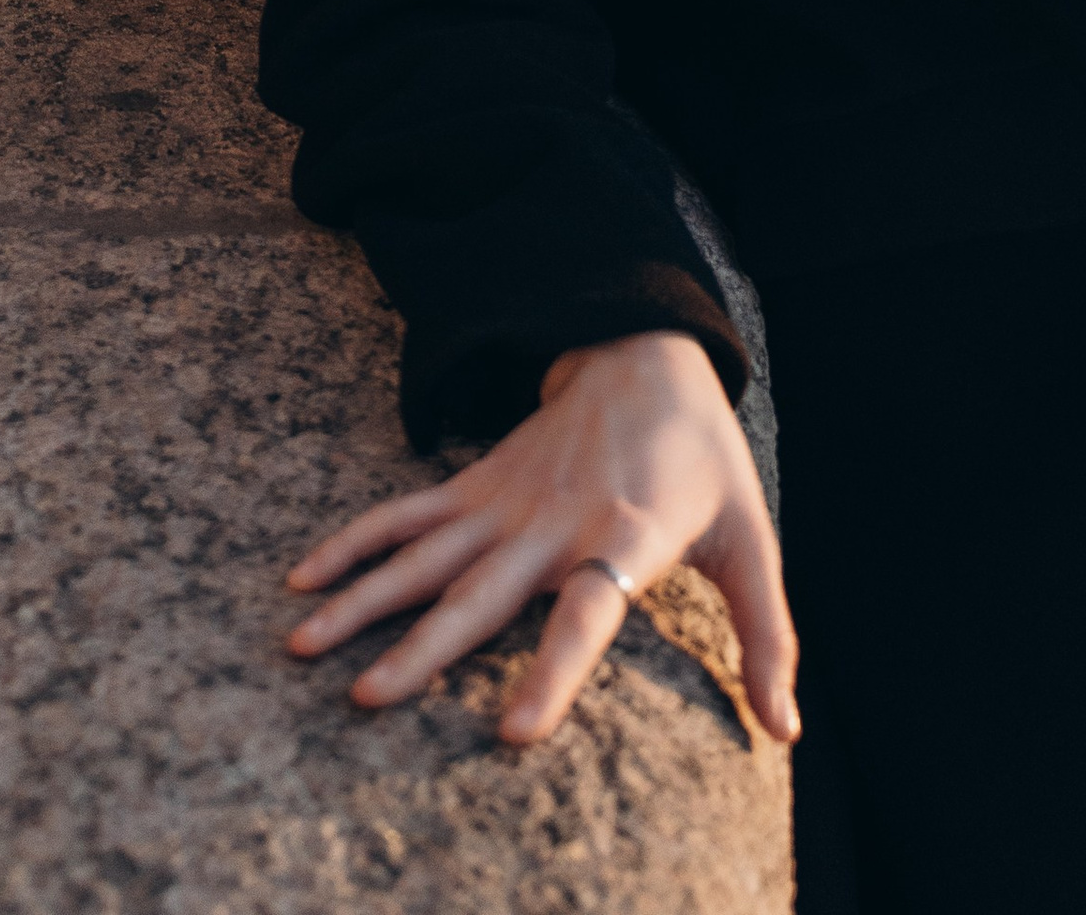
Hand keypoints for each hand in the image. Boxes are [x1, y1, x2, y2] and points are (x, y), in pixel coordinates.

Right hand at [283, 330, 795, 749]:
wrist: (646, 352)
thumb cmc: (705, 458)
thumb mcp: (751, 540)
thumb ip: (768, 637)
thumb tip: (783, 731)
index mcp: (623, 541)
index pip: (586, 615)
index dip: (553, 673)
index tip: (513, 732)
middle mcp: (553, 525)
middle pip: (481, 593)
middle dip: (423, 648)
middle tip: (367, 695)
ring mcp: (505, 502)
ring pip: (423, 555)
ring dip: (362, 597)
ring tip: (302, 642)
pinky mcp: (478, 485)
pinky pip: (406, 516)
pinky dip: (355, 542)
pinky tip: (303, 575)